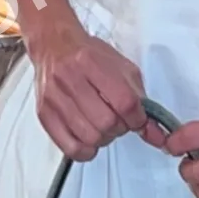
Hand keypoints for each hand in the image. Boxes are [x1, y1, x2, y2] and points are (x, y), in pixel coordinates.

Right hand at [33, 21, 166, 159]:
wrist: (54, 46)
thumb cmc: (88, 55)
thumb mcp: (121, 66)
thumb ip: (139, 96)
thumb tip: (154, 130)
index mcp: (91, 62)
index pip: (124, 101)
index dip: (137, 117)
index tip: (138, 118)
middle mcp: (70, 79)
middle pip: (107, 122)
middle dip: (121, 128)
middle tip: (120, 121)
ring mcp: (55, 99)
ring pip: (90, 137)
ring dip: (105, 138)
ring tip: (104, 127)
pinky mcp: (45, 115)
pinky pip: (70, 148)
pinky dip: (86, 151)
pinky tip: (90, 140)